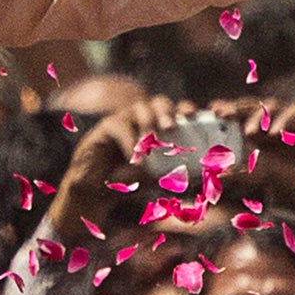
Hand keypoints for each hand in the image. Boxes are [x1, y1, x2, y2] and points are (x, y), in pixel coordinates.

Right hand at [45, 97, 187, 236]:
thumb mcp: (156, 177)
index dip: (186, 109)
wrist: (97, 192)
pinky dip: (129, 140)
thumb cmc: (129, 182)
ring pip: (139, 108)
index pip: (176, 111)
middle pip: (159, 102)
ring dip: (148, 122)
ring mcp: (124, 120)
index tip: (194, 115)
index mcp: (159, 127)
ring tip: (152, 141)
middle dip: (168, 111)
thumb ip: (173, 171)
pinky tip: (133, 156)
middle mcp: (142, 119)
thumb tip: (196, 172)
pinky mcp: (105, 127)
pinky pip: (119, 125)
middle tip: (171, 127)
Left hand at [212, 99, 294, 226]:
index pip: (241, 114)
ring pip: (274, 106)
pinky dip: (285, 121)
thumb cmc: (294, 180)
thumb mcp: (262, 176)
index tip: (212, 111)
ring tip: (250, 133)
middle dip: (237, 108)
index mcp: (261, 130)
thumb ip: (241, 175)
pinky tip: (277, 133)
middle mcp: (275, 120)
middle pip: (254, 106)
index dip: (228, 109)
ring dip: (260, 117)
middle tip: (223, 114)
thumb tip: (217, 177)